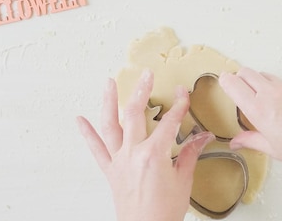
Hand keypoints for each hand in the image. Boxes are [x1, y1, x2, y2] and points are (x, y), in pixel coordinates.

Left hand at [76, 70, 214, 220]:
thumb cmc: (164, 212)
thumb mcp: (183, 180)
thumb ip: (190, 154)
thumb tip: (201, 137)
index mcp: (154, 155)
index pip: (169, 122)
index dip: (178, 105)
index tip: (182, 93)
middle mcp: (133, 154)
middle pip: (135, 114)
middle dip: (141, 91)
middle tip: (146, 75)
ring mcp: (119, 161)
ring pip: (110, 125)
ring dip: (108, 102)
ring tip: (108, 83)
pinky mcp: (111, 171)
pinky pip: (96, 150)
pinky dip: (87, 134)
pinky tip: (80, 120)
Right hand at [219, 67, 281, 174]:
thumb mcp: (272, 149)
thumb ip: (250, 141)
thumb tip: (236, 142)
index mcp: (260, 110)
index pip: (234, 84)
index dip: (226, 82)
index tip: (224, 83)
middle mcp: (272, 94)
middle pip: (247, 72)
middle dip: (239, 78)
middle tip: (239, 90)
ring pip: (264, 74)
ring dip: (257, 81)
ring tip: (262, 100)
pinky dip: (276, 87)